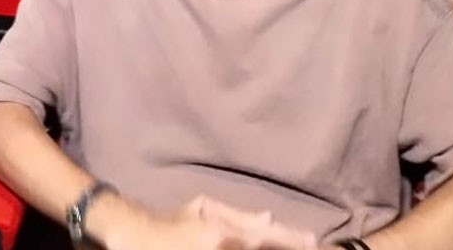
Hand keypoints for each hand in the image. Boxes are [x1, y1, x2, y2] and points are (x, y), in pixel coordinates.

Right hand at [96, 195, 316, 249]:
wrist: (139, 237)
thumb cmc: (172, 221)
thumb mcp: (203, 207)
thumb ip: (237, 214)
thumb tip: (269, 216)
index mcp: (226, 232)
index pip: (267, 237)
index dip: (291, 240)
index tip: (313, 242)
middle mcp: (226, 247)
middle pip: (263, 249)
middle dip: (286, 247)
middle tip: (310, 248)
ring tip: (295, 248)